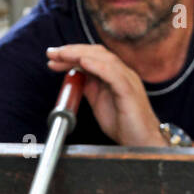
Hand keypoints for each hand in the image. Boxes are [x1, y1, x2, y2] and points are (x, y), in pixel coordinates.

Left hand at [46, 43, 163, 146]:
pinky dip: (98, 66)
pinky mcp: (129, 92)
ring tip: (62, 54)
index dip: (72, 55)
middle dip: (72, 51)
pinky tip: (83, 62)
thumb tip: (75, 77)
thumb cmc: (124, 124)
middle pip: (97, 53)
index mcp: (115, 76)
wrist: (142, 142)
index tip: (53, 58)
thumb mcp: (99, 102)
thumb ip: (89, 87)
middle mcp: (122, 74)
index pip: (93, 57)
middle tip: (51, 53)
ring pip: (104, 59)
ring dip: (80, 54)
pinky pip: (113, 74)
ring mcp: (127, 81)